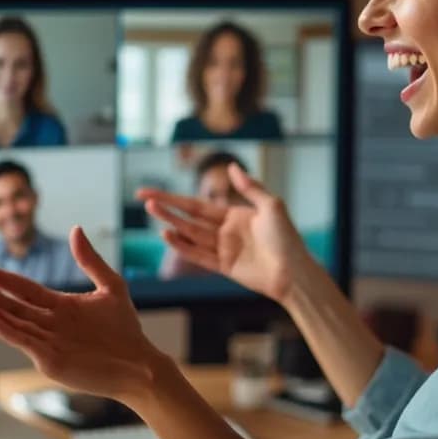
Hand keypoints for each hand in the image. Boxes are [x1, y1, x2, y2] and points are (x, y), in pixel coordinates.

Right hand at [0, 226, 161, 400]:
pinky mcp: (50, 361)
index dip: (7, 282)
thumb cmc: (126, 328)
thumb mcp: (111, 287)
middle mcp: (50, 324)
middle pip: (15, 307)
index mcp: (61, 306)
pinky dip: (6, 332)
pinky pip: (24, 343)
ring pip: (15, 325)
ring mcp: (48, 343)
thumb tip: (75, 229)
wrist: (140, 364)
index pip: (27, 291)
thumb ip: (91, 260)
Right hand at [138, 163, 309, 302]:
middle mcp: (226, 231)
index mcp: (235, 215)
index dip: (175, 198)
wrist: (294, 272)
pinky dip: (183, 246)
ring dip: (172, 223)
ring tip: (152, 211)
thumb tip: (231, 166)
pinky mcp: (224, 267)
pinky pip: (199, 255)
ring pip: (191, 235)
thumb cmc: (287, 238)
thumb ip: (249, 187)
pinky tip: (168, 235)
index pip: (198, 205)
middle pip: (190, 217)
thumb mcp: (271, 205)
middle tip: (143, 198)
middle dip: (167, 208)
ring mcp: (224, 250)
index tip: (152, 192)